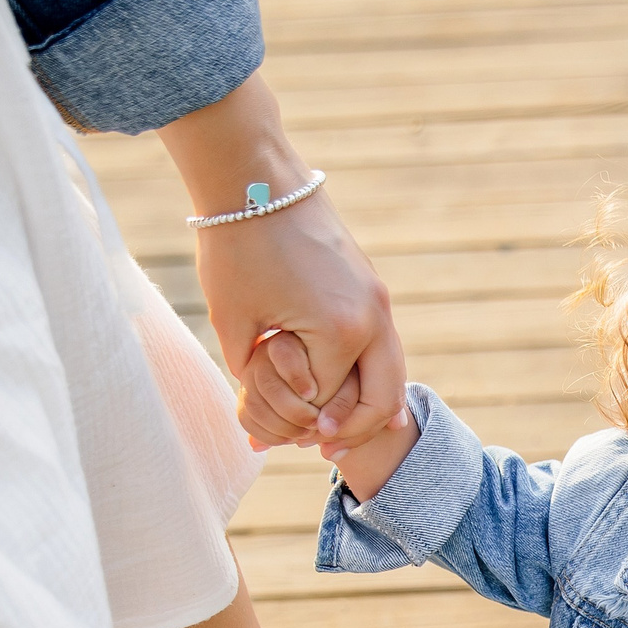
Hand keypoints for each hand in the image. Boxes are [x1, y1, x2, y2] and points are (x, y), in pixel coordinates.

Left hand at [157, 76, 409, 448]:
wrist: (255, 176)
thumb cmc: (236, 247)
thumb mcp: (236, 325)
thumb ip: (255, 378)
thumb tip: (264, 422)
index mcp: (340, 332)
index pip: (327, 404)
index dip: (296, 425)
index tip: (267, 438)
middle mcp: (372, 318)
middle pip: (379, 401)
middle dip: (350, 431)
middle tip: (323, 451)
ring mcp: (377, 301)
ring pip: (391, 374)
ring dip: (366, 406)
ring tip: (337, 431)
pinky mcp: (371, 286)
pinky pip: (383, 345)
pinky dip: (369, 374)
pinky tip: (352, 392)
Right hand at [237, 329, 355, 450]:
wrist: (330, 389)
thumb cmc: (344, 384)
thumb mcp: (349, 387)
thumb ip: (341, 403)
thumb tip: (325, 430)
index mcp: (289, 340)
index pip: (283, 353)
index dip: (297, 377)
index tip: (314, 395)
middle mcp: (264, 354)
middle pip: (266, 383)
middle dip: (292, 410)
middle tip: (315, 422)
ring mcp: (251, 376)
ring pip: (253, 403)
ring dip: (280, 426)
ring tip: (306, 433)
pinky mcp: (247, 397)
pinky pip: (245, 418)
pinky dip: (267, 435)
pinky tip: (289, 440)